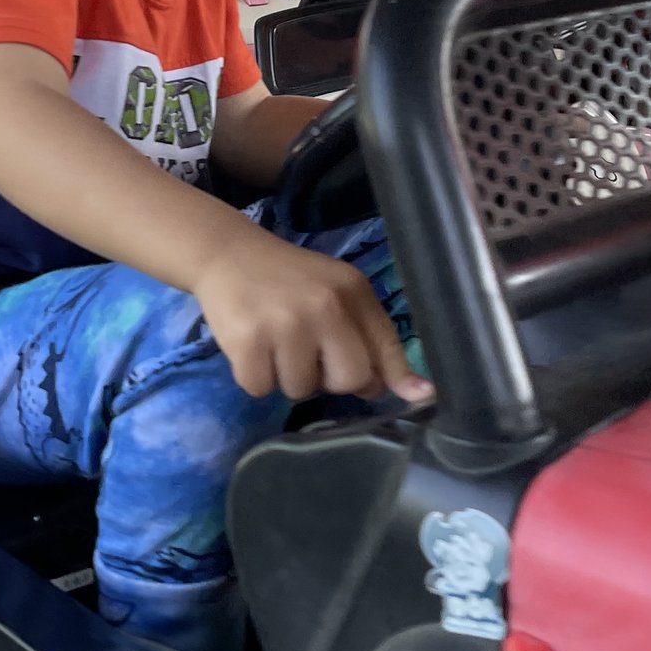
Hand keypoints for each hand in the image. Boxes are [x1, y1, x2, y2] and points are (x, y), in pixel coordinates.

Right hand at [191, 230, 429, 404]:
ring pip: (300, 391)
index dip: (399, 378)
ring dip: (286, 377)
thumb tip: (386, 391)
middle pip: (349, 380)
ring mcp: (285, 324)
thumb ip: (366, 337)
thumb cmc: (288, 279)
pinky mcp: (247, 341)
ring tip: (275, 343)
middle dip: (328, 380)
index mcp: (352, 291)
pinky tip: (251, 347)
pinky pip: (260, 389)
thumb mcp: (335, 294)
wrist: (227, 254)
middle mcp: (325, 306)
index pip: (385, 345)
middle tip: (307, 354)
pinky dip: (254, 377)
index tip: (422, 396)